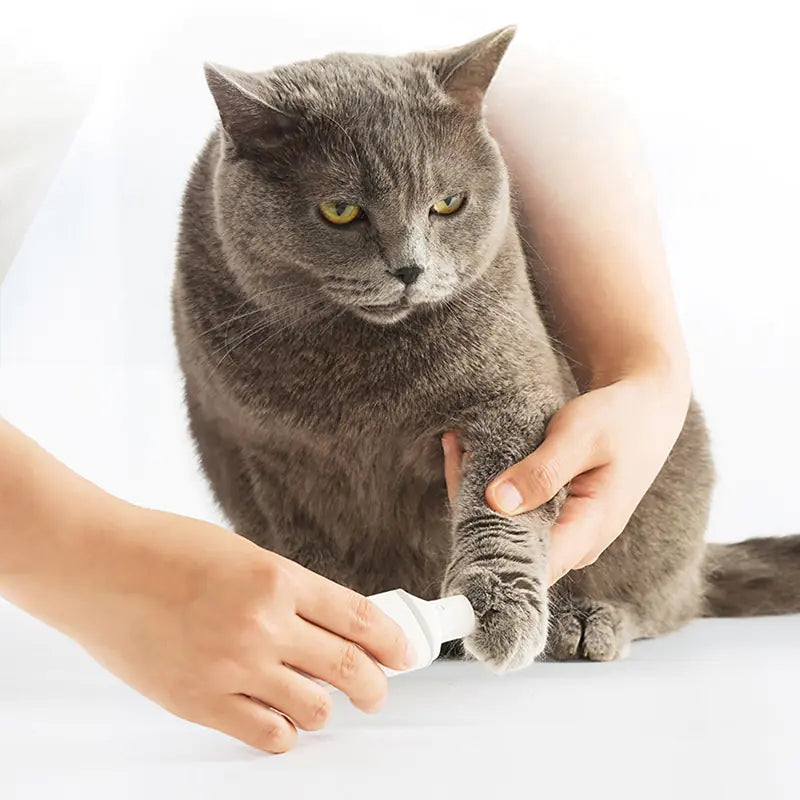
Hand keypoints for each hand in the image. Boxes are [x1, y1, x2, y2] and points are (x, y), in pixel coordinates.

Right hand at [12, 506, 410, 753]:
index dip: (394, 642)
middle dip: (375, 687)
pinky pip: (267, 735)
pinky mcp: (199, 702)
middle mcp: (263, 625)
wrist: (98, 567)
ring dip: (324, 708)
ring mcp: (232, 667)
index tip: (406, 654)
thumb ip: (288, 595)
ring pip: (315, 710)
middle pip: (351, 669)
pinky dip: (282, 731)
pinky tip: (274, 715)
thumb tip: (332, 631)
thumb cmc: (168, 550)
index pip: (360, 618)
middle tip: (376, 691)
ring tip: (313, 698)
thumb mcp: (243, 555)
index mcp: (277, 578)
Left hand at [442, 366, 689, 584]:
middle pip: (510, 548)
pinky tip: (471, 453)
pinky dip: (489, 486)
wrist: (647, 409)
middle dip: (472, 509)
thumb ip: (542, 472)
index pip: (532, 568)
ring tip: (460, 447)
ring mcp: (565, 531)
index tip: (458, 519)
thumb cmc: (621, 420)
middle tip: (457, 455)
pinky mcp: (556, 516)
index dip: (490, 557)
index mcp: (589, 530)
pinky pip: (514, 513)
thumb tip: (497, 503)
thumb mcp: (581, 437)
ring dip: (476, 493)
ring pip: (507, 530)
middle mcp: (576, 542)